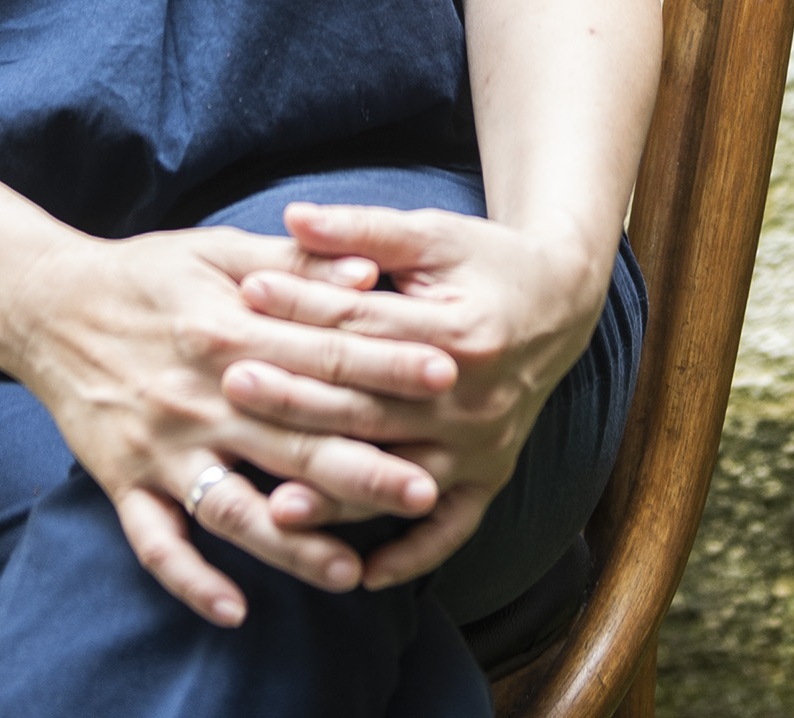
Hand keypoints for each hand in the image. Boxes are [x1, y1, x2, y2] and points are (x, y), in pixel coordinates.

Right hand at [0, 224, 460, 626]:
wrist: (45, 303)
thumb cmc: (146, 274)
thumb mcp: (219, 251)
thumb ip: (295, 267)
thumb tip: (369, 273)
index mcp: (229, 330)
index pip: (324, 355)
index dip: (389, 366)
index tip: (449, 377)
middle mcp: (198, 395)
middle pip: (293, 440)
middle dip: (363, 468)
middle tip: (428, 490)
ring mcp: (159, 445)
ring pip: (234, 506)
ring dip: (292, 544)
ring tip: (350, 572)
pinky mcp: (122, 480)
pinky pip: (156, 543)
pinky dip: (192, 579)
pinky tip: (235, 610)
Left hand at [222, 202, 606, 587]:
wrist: (562, 302)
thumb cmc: (485, 260)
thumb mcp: (433, 233)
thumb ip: (363, 230)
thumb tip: (293, 216)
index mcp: (459, 331)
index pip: (364, 325)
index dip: (303, 307)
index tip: (245, 294)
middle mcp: (474, 399)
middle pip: (369, 406)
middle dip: (297, 399)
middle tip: (232, 388)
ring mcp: (483, 446)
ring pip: (398, 477)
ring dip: (338, 496)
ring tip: (274, 506)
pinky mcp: (491, 476)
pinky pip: (449, 529)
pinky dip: (410, 557)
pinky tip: (362, 577)